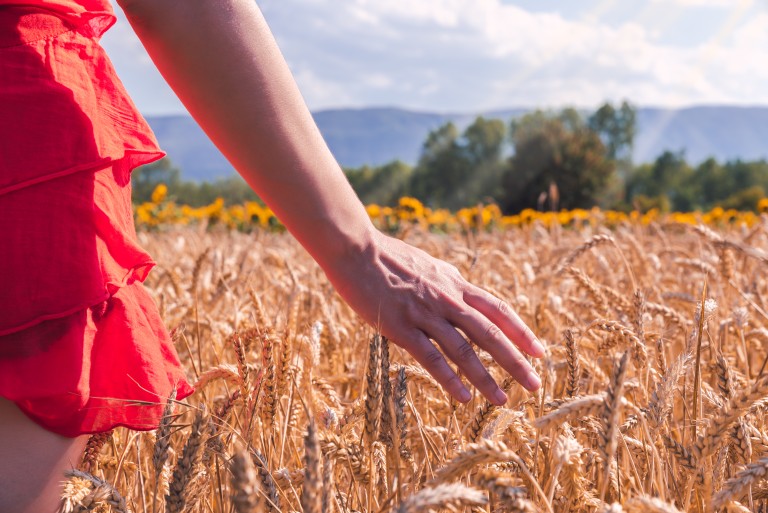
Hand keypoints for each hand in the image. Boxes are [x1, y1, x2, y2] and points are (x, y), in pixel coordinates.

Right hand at [322, 229, 543, 405]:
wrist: (355, 249)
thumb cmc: (387, 257)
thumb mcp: (428, 265)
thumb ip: (448, 281)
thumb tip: (464, 289)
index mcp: (454, 284)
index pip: (498, 310)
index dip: (521, 332)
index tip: (539, 352)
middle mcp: (446, 299)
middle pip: (489, 333)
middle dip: (515, 361)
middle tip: (535, 385)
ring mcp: (424, 313)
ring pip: (464, 349)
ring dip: (485, 377)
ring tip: (502, 400)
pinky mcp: (401, 327)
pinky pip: (431, 358)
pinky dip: (449, 379)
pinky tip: (463, 398)